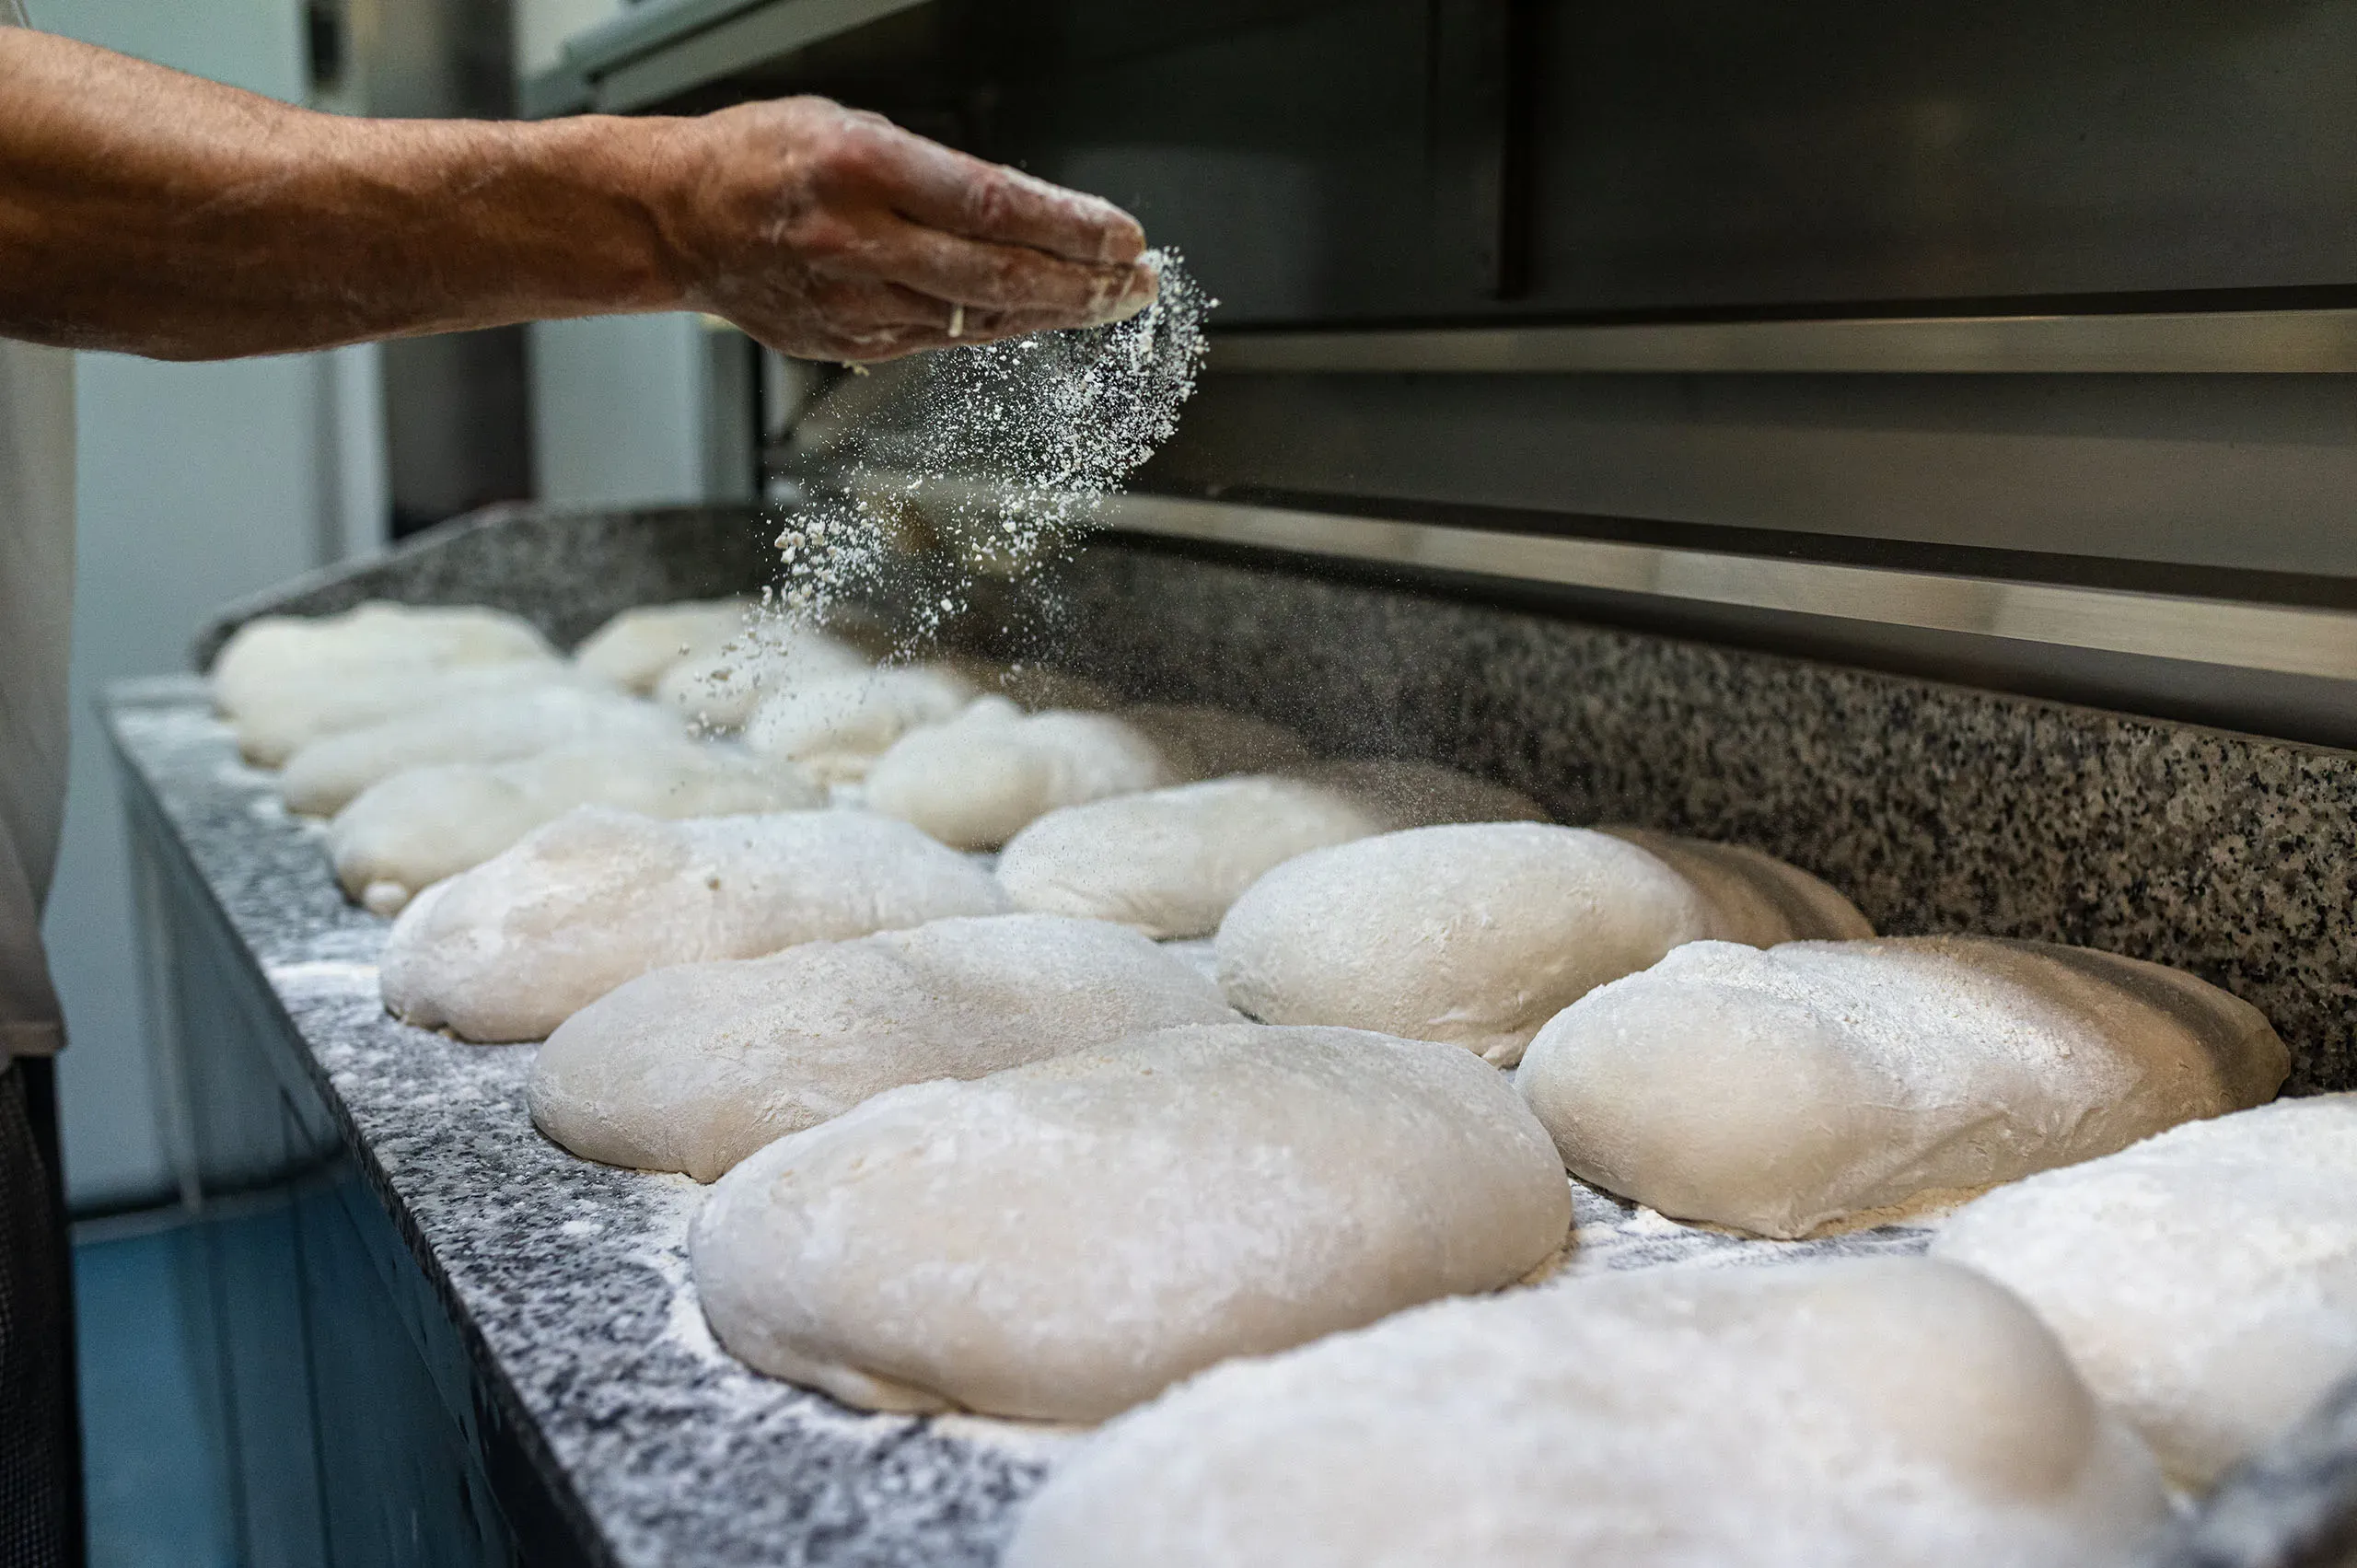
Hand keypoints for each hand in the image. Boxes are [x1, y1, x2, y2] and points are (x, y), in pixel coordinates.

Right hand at [656, 96, 1157, 361]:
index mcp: (860, 166)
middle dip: (1083, 282)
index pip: (992, 203)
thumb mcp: (850, 125)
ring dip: (1053, 310)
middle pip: (996, 274)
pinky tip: (1037, 315)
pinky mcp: (847, 342)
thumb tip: (1026, 213)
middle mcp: (857, 239)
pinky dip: (997, 325)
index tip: (1125, 237)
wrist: (677, 219)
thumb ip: (934, 173)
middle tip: (1138, 283)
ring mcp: (852, 301)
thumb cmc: (764, 158)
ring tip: (1109, 301)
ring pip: (977, 315)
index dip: (1068, 227)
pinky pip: (942, 338)